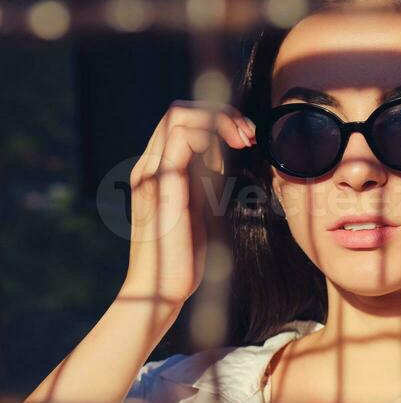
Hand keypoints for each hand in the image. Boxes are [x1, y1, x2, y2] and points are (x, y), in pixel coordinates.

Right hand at [121, 99, 255, 305]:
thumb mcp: (200, 211)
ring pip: (178, 115)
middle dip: (222, 114)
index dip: (218, 120)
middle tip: (249, 137)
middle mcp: (150, 166)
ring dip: (217, 122)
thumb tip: (221, 157)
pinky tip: (223, 164)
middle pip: (180, 110)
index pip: (184, 122)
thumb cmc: (182, 261)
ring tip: (241, 144)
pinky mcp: (160, 185)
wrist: (161, 292)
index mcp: (159, 171)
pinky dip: (208, 138)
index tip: (247, 139)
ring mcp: (151, 173)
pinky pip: (179, 137)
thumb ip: (205, 183)